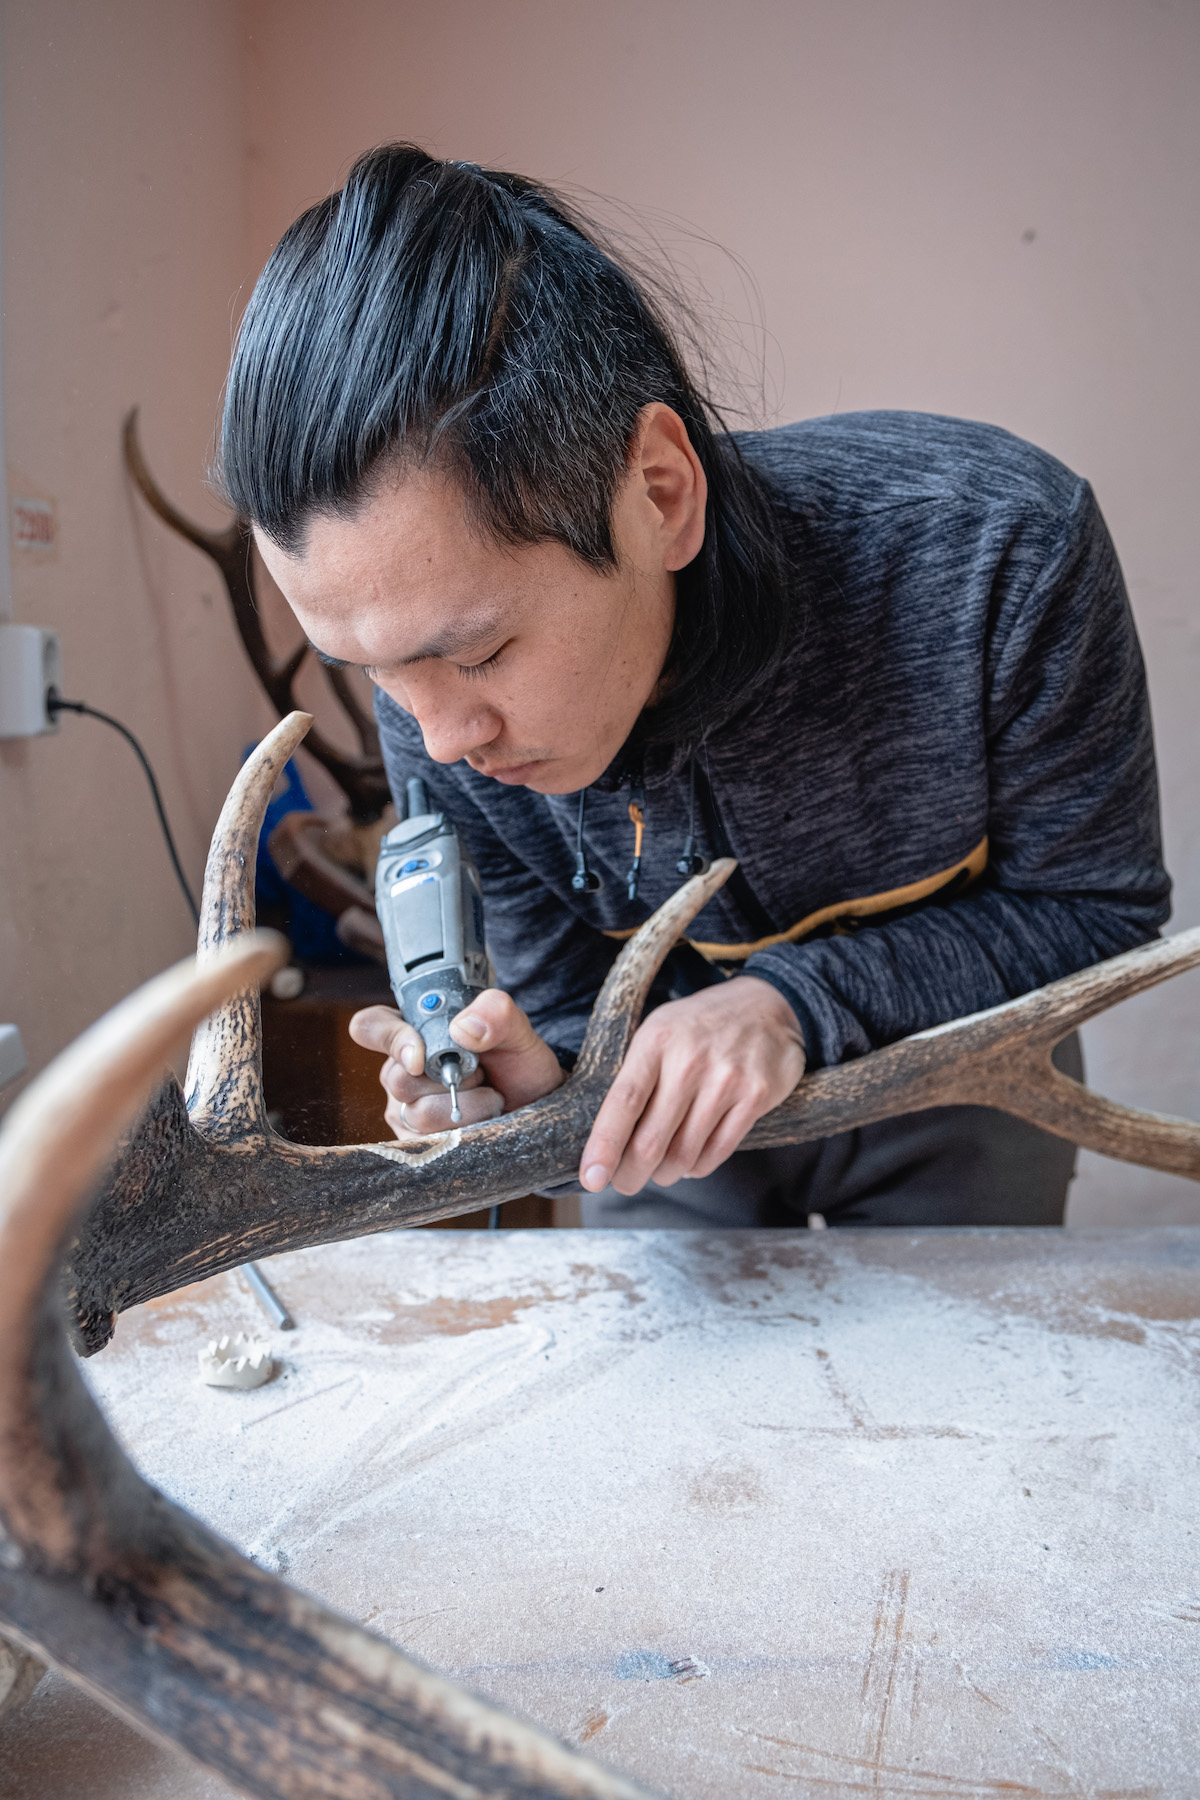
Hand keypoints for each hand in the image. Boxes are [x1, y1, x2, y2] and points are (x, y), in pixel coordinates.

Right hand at [349, 990, 565, 1137]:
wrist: (535, 1103)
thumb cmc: (517, 1061)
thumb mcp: (516, 1029)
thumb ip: (496, 1013)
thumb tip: (462, 1029)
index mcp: (412, 1031)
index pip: (371, 1027)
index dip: (390, 1039)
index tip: (421, 1056)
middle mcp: (400, 1070)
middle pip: (399, 1079)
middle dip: (451, 1078)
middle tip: (481, 1072)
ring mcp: (405, 1108)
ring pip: (420, 1114)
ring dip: (468, 1106)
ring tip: (488, 1095)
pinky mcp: (416, 1142)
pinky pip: (433, 1142)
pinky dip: (468, 1130)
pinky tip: (482, 1120)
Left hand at [579, 976, 804, 1193]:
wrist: (765, 1004)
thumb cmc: (699, 1027)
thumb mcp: (660, 1033)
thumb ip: (635, 1077)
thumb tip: (605, 1139)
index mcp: (656, 1041)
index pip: (623, 1103)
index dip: (604, 1146)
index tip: (592, 1178)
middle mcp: (690, 1060)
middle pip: (651, 1141)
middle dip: (631, 1174)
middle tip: (625, 1183)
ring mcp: (726, 1079)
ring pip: (684, 1155)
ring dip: (666, 1173)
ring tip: (661, 1170)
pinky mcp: (756, 1096)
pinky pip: (717, 1152)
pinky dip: (697, 1167)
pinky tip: (690, 1161)